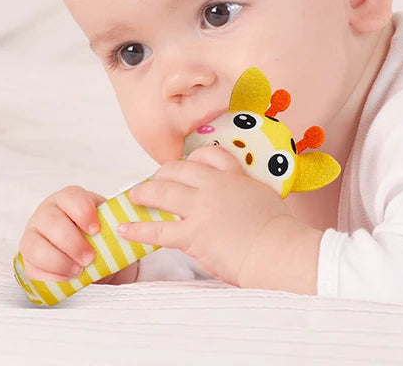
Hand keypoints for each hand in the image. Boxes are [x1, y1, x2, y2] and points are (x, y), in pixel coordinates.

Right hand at [19, 185, 106, 281]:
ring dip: (60, 261)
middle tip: (90, 257)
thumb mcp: (106, 221)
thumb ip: (112, 221)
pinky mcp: (27, 260)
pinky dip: (52, 277)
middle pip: (52, 223)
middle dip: (72, 242)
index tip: (97, 230)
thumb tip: (126, 228)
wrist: (87, 250)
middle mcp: (45, 214)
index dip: (83, 212)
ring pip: (36, 248)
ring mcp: (32, 236)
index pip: (71, 197)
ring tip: (80, 270)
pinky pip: (33, 269)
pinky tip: (69, 279)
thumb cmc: (97, 231)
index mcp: (67, 198)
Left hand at [120, 146, 315, 289]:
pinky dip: (138, 229)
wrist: (276, 248)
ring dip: (144, 193)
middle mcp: (215, 186)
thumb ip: (247, 192)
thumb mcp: (265, 196)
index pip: (211, 154)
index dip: (194, 158)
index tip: (186, 164)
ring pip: (163, 193)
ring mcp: (201, 208)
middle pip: (179, 169)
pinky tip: (125, 230)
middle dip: (163, 174)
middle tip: (154, 181)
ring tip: (134, 197)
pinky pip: (157, 229)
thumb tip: (240, 200)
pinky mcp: (192, 234)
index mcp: (236, 176)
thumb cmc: (278, 229)